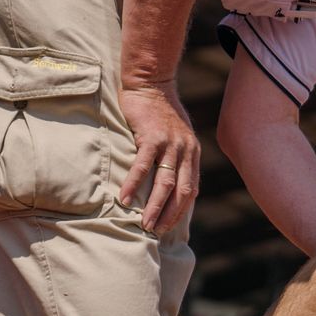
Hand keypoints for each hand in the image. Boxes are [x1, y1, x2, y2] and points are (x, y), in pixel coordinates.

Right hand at [118, 83, 199, 235]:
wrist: (151, 82)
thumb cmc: (160, 111)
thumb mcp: (178, 134)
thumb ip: (178, 156)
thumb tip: (172, 179)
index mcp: (192, 153)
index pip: (191, 189)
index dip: (181, 210)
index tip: (170, 226)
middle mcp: (185, 151)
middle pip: (181, 191)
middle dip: (169, 215)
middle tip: (156, 232)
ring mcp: (169, 144)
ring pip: (164, 183)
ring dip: (154, 206)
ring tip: (144, 223)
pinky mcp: (151, 137)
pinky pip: (143, 166)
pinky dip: (133, 184)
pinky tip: (124, 199)